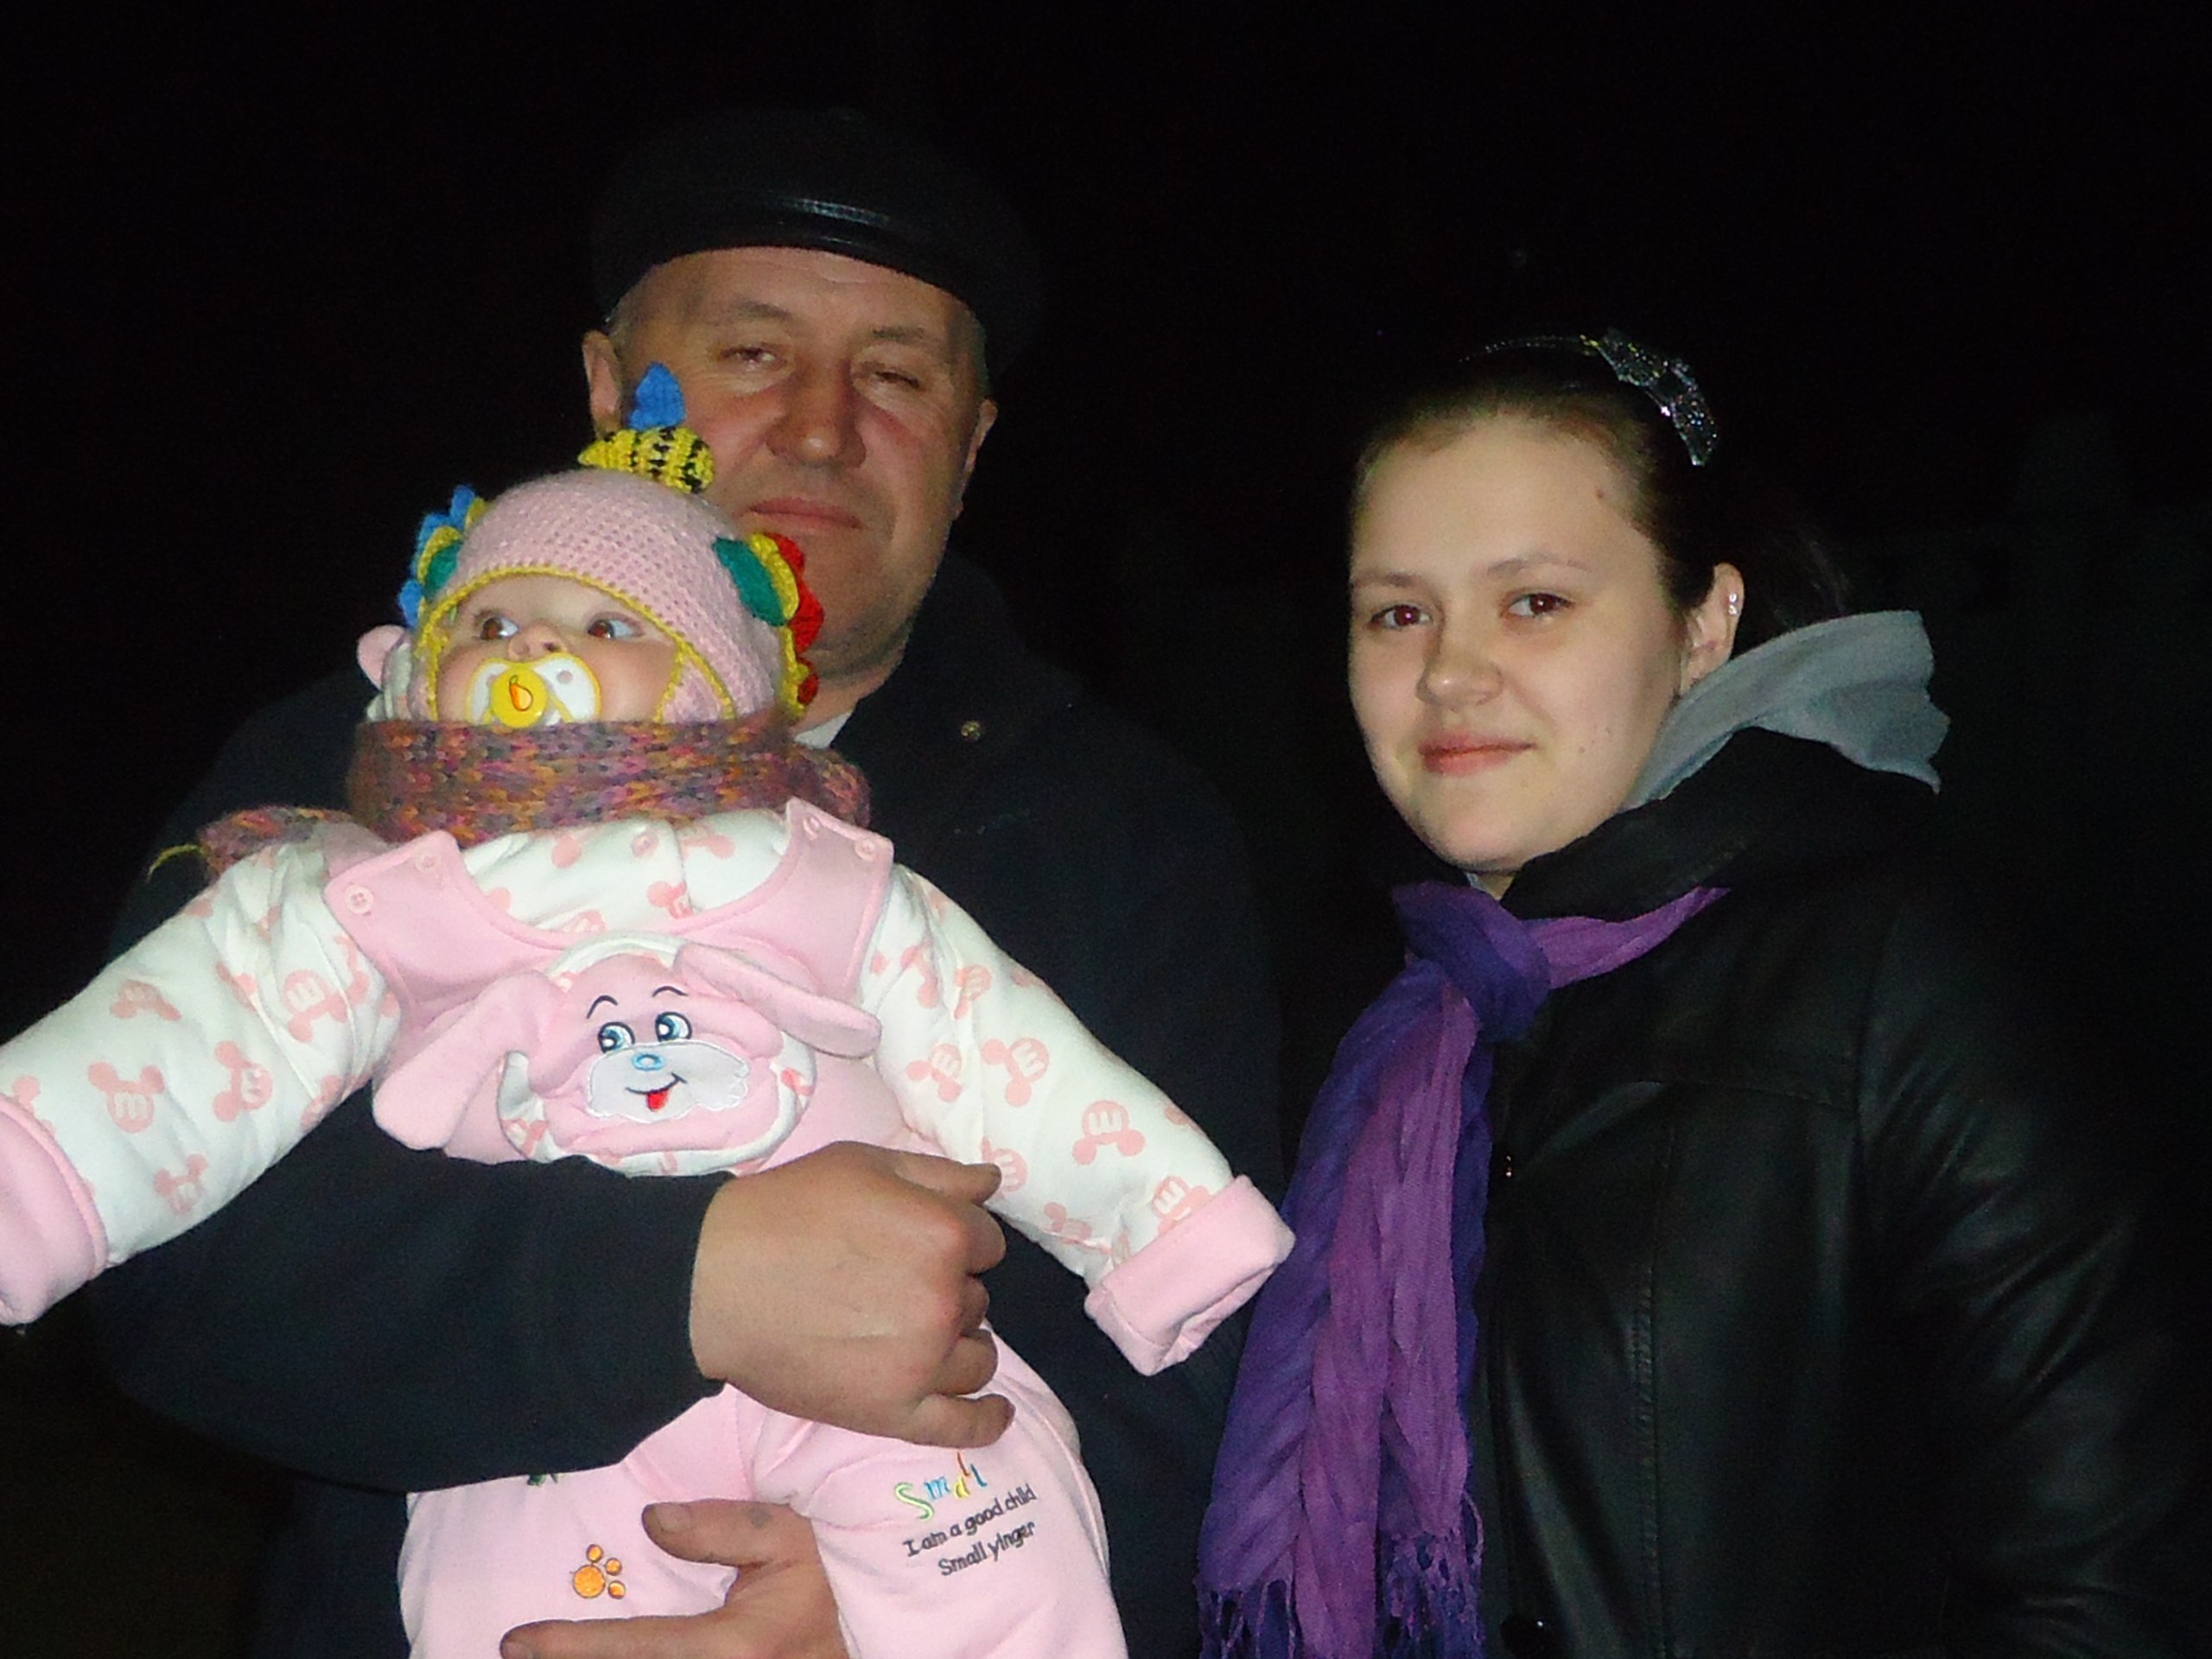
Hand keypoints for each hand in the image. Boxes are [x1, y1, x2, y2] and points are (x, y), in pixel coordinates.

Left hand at [499, 1500, 847, 1658]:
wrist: (850, 1646)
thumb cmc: (818, 1590)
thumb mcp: (787, 1540)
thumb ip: (724, 1526)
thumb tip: (650, 1521)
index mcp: (731, 1648)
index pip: (636, 1647)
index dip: (572, 1645)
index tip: (519, 1640)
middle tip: (513, 1652)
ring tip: (538, 1655)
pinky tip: (588, 1657)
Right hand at [689, 1141, 1013, 1446]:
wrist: (713, 1281)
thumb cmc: (786, 1212)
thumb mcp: (866, 1164)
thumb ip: (942, 1174)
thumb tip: (993, 1183)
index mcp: (944, 1235)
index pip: (987, 1241)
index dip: (954, 1238)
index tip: (915, 1241)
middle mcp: (944, 1301)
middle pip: (978, 1298)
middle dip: (949, 1288)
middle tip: (893, 1283)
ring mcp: (922, 1363)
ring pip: (977, 1356)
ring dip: (959, 1342)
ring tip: (918, 1333)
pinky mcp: (893, 1412)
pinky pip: (962, 1425)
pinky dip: (986, 1420)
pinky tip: (995, 1410)